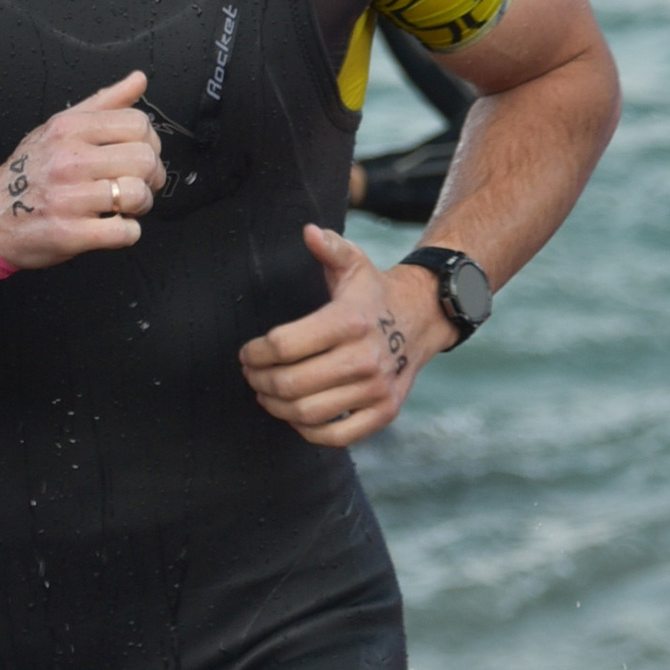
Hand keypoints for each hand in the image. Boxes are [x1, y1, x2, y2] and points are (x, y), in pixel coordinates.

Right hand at [0, 76, 162, 269]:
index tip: (141, 156)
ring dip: (140, 206)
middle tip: (137, 185)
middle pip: (144, 159)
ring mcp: (68, 198)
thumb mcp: (59, 128)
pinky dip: (127, 233)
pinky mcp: (68, 233)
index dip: (150, 143)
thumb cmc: (28, 173)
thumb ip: (104, 103)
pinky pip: (124, 232)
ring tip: (123, 207)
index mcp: (69, 129)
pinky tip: (112, 227)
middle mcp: (68, 160)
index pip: (138, 124)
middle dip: (151, 177)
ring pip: (137, 196)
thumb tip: (138, 80)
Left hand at [239, 226, 446, 447]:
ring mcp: (376, 389)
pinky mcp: (384, 412)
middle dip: (259, 381)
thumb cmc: (373, 294)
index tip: (248, 353)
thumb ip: (328, 247)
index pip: (285, 345)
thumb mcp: (353, 264)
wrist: (421, 319)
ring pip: (307, 413)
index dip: (256, 352)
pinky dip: (308, 431)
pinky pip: (336, 437)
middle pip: (290, 384)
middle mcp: (365, 358)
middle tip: (251, 375)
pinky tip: (296, 415)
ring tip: (266, 394)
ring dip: (276, 407)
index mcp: (350, 321)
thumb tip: (308, 232)